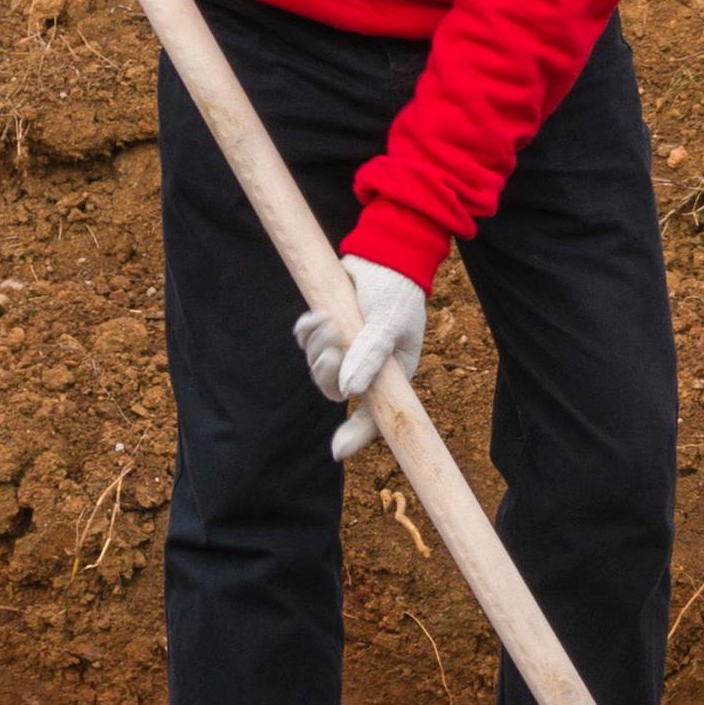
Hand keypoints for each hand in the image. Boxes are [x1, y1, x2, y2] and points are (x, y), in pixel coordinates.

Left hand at [294, 256, 425, 463]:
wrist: (385, 253)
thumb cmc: (397, 291)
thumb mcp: (389, 324)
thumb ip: (369, 355)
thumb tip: (348, 391)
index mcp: (392, 373)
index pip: (375, 414)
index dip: (356, 434)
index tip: (336, 450)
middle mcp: (366, 366)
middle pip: (334, 390)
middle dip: (326, 372)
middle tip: (331, 349)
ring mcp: (345, 348)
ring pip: (317, 365)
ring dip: (316, 346)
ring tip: (327, 319)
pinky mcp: (328, 328)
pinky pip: (306, 342)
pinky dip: (306, 332)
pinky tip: (315, 316)